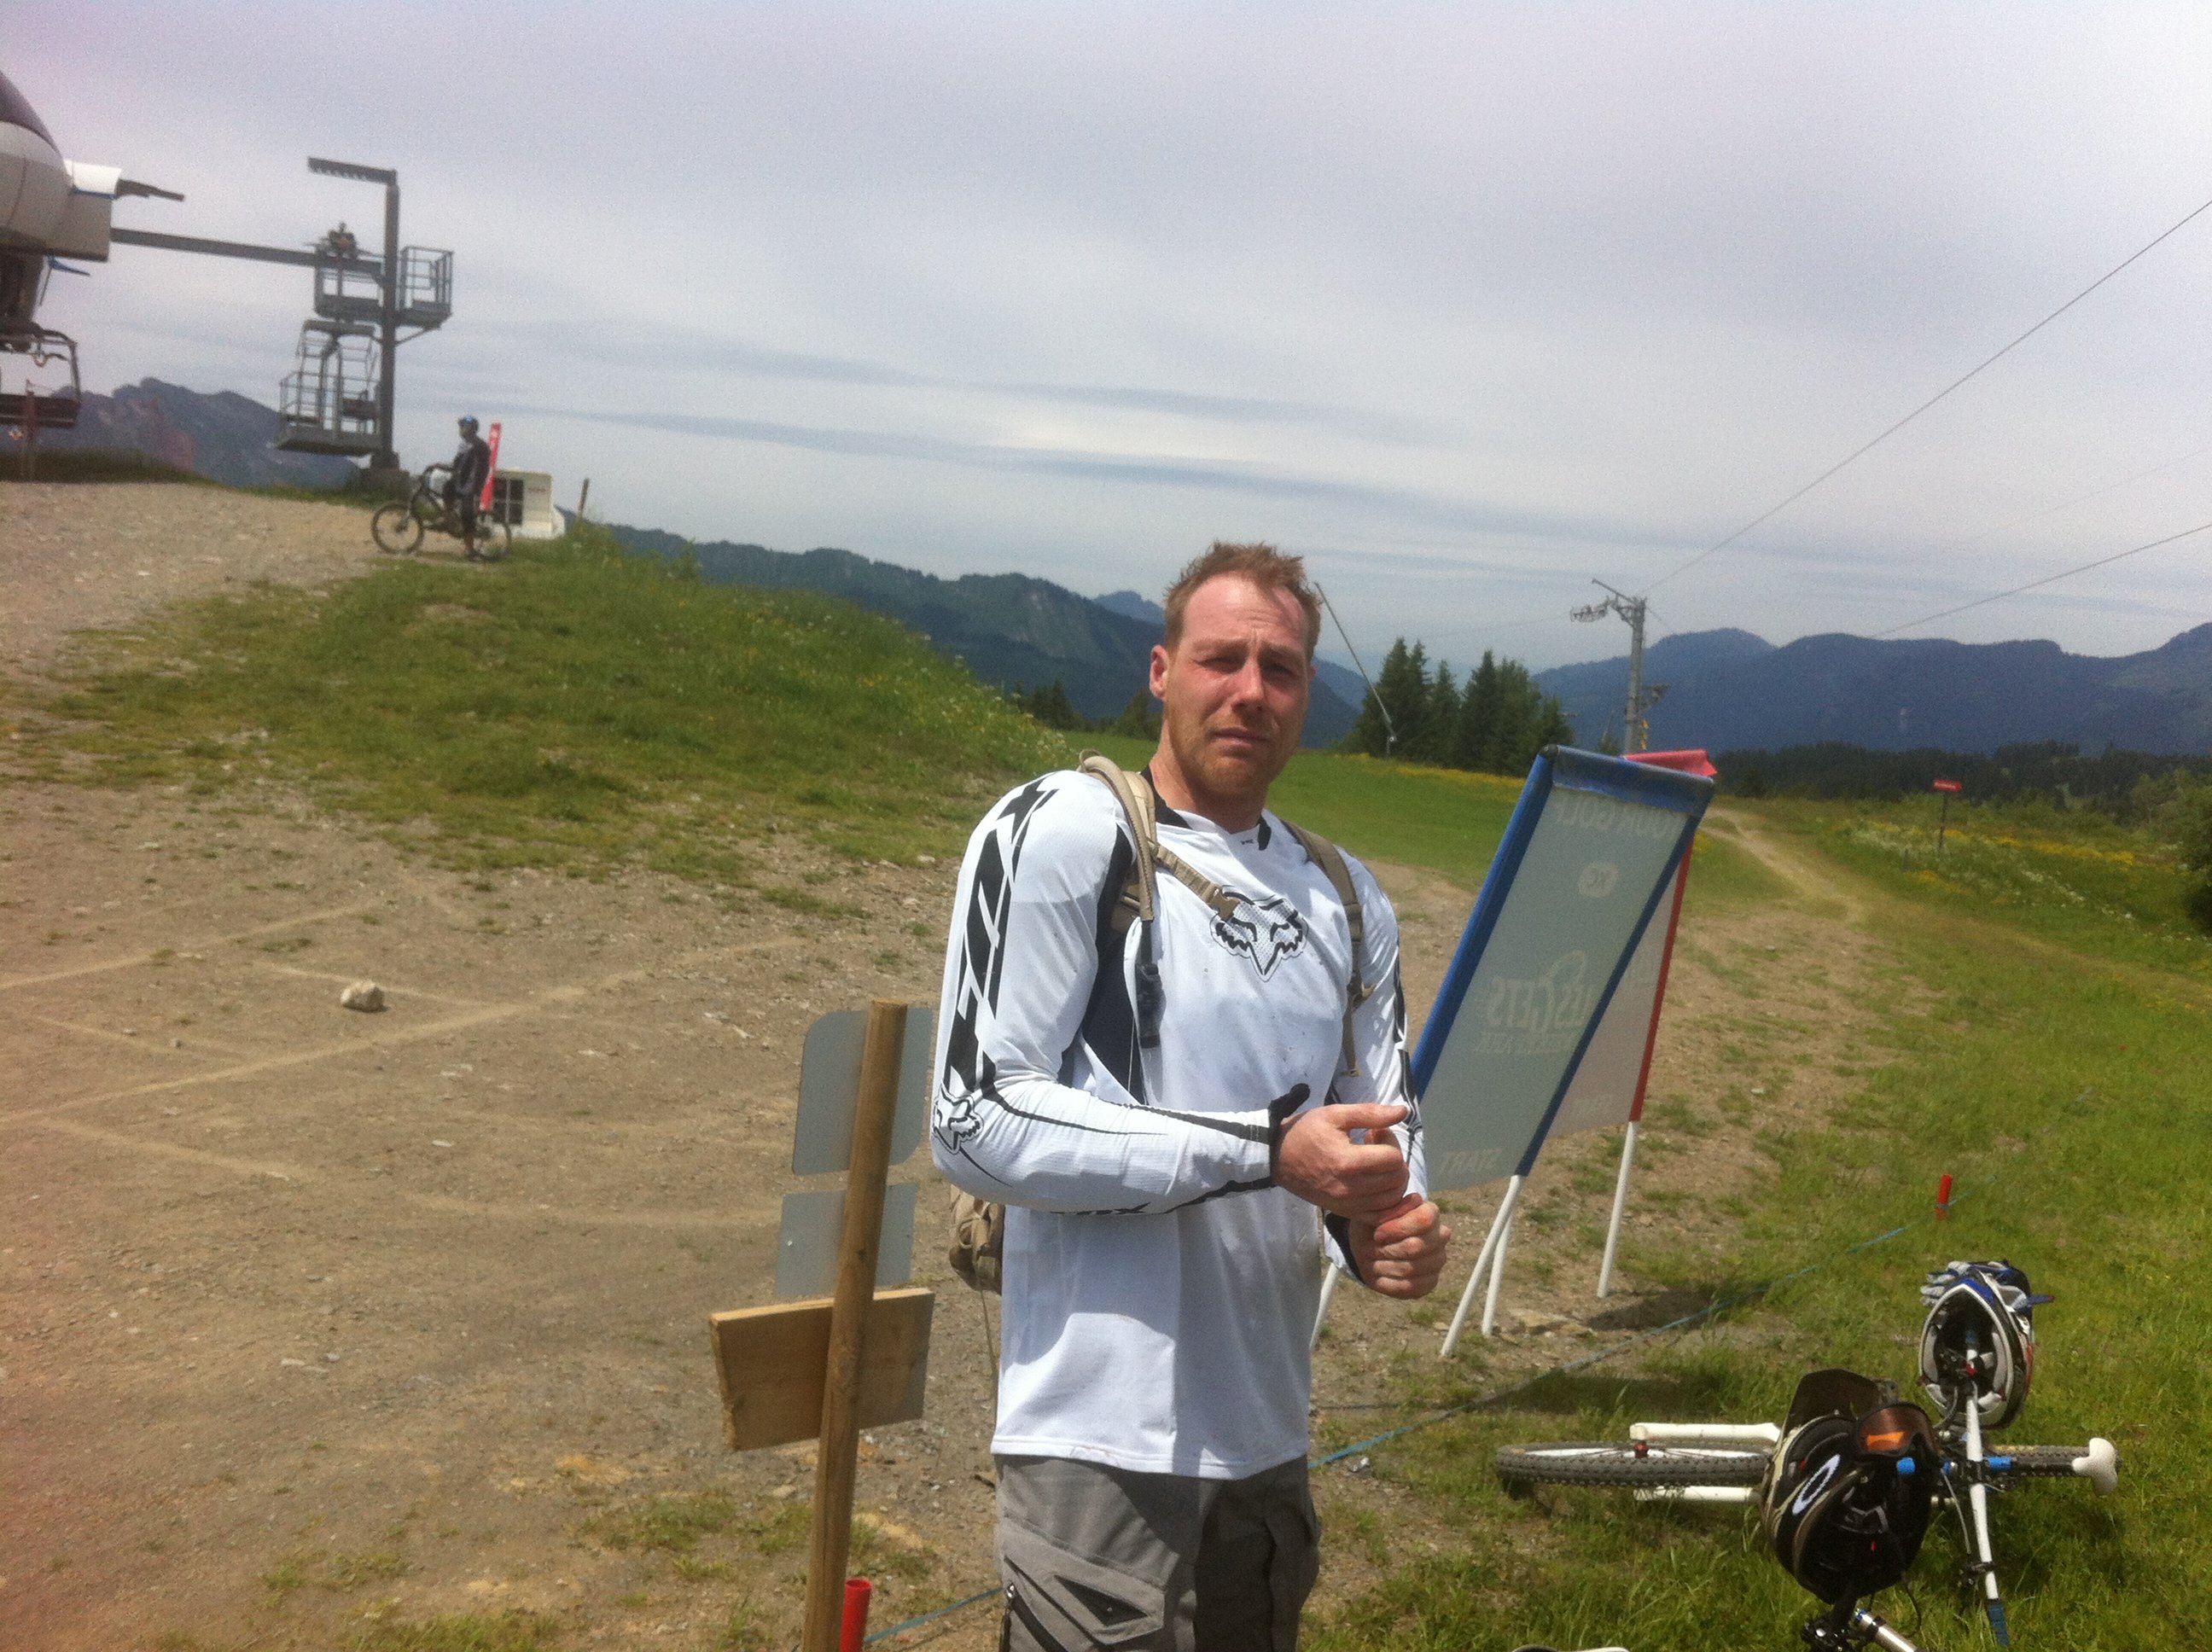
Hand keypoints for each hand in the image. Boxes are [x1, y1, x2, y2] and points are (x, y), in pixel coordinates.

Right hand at [1275, 1102, 1409, 1219]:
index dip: (1391, 1142)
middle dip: (1395, 1160)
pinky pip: (1378, 1216)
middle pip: (1396, 1180)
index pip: (1393, 1159)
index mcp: (1347, 1161)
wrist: (1277, 1157)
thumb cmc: (1305, 1132)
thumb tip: (1403, 1111)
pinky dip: (1387, 1202)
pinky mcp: (1344, 1212)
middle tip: (1380, 1148)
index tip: (1376, 1133)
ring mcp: (1347, 1204)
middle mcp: (1349, 1188)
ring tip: (1379, 1166)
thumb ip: (1370, 1113)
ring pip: (1391, 1199)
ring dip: (1394, 1180)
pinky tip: (1379, 1185)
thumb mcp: (1335, 1114)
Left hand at [1351, 1194, 1450, 1298]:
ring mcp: (1438, 1260)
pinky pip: (1409, 1287)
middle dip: (1386, 1250)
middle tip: (1367, 1250)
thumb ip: (1393, 1207)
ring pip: (1410, 1269)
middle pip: (1416, 1247)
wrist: (1371, 1243)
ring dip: (1383, 1267)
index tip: (1377, 1234)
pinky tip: (1376, 1276)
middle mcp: (1440, 1236)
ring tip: (1369, 1262)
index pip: (1424, 1220)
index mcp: (1430, 1213)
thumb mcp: (1377, 1211)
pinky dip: (1387, 1283)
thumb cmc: (1375, 1224)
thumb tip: (1414, 1200)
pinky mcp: (1430, 1282)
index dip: (1397, 1229)